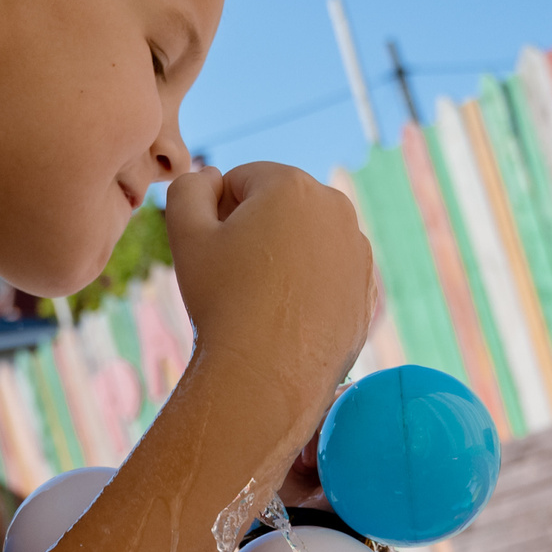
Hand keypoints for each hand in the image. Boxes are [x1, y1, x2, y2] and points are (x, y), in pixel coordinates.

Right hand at [166, 163, 372, 392]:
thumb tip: (210, 175)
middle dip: (255, 230)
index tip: (215, 251)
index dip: (218, 213)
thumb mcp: (185, 234)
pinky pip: (327, 273)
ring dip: (282, 257)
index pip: (242, 180)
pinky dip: (307, 286)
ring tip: (262, 299)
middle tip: (236, 276)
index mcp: (292, 185)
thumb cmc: (223, 302)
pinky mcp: (366, 287)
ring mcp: (357, 250)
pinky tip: (287, 317)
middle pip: (278, 206)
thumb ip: (188, 188)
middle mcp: (335, 208)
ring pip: (305, 240)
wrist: (267, 376)